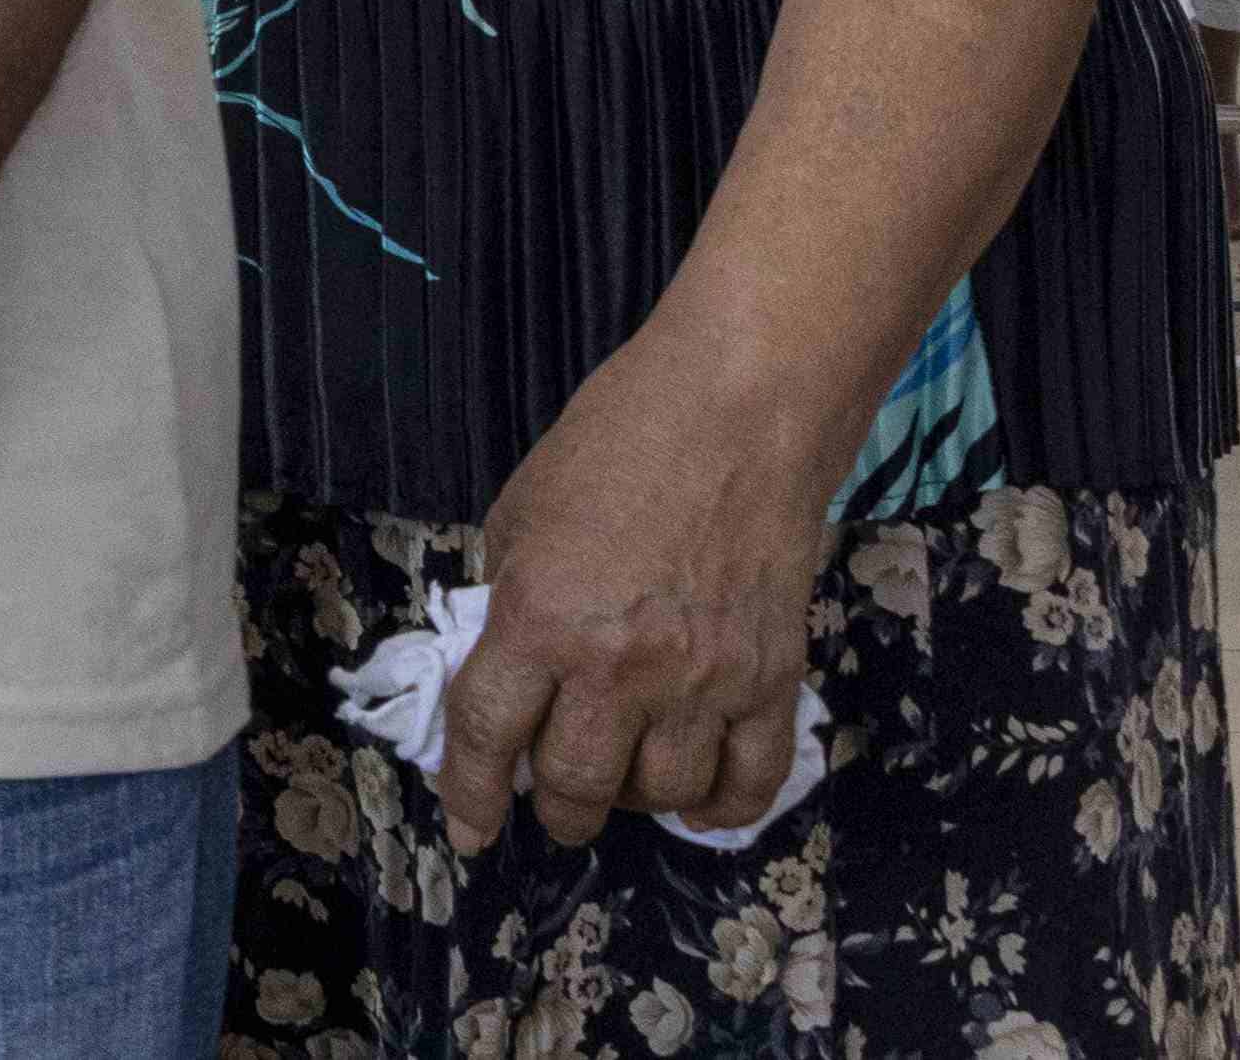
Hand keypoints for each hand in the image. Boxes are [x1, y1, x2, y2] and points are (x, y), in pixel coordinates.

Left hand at [434, 348, 829, 852]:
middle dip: (556, 808)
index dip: (470, 795)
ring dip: (631, 802)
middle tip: (554, 799)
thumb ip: (509, 600)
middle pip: (576, 784)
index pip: (490, 735)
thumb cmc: (616, 442)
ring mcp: (703, 679)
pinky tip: (694, 796)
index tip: (468, 830)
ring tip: (621, 776)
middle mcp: (619, 664)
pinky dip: (718, 806)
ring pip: (659, 795)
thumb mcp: (520, 513)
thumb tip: (507, 670)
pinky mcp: (772, 679)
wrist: (737, 410)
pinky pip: (750, 782)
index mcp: (539, 617)